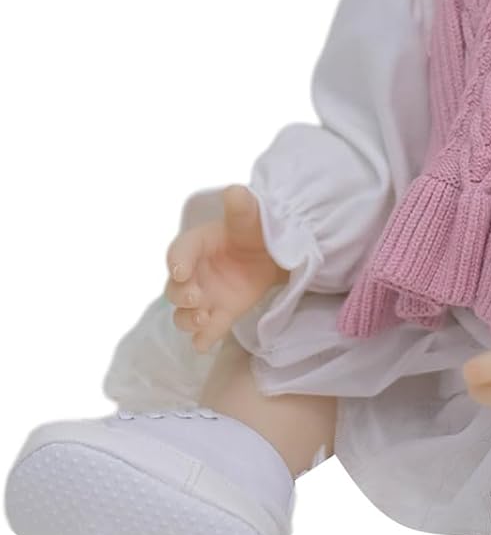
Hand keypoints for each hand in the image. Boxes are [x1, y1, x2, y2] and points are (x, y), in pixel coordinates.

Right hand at [163, 185, 288, 353]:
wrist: (272, 251)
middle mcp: (194, 273)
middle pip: (174, 289)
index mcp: (197, 244)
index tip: (181, 271)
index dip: (177, 261)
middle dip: (181, 296)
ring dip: (188, 320)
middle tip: (198, 298)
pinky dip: (203, 338)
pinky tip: (205, 343)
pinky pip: (207, 330)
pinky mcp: (221, 314)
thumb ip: (241, 205)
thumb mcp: (250, 214)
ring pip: (183, 314)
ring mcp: (205, 296)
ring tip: (204, 319)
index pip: (179, 252)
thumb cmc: (254, 227)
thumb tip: (236, 191)